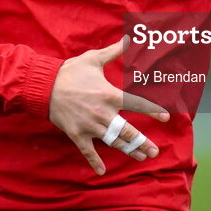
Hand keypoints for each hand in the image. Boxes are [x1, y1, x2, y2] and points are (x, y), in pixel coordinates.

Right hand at [48, 36, 169, 175]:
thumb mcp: (93, 58)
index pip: (137, 104)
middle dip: (143, 142)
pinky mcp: (77, 134)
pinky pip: (87, 151)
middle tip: (155, 151)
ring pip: (113, 142)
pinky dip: (94, 162)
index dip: (153, 110)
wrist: (44, 86)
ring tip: (141, 157)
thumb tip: (129, 38)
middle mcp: (103, 113)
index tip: (166, 117)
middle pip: (128, 131)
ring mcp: (90, 126)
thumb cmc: (71, 71)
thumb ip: (114, 51)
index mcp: (110, 95)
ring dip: (128, 151)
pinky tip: (102, 171)